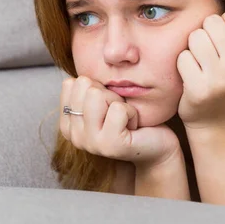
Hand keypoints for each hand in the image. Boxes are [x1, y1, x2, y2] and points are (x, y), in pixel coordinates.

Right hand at [59, 76, 180, 166]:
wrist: (156, 146)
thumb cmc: (129, 119)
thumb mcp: (104, 101)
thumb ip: (87, 90)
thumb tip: (80, 78)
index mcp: (68, 124)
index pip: (70, 84)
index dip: (97, 87)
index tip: (106, 105)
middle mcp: (74, 136)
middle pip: (85, 86)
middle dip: (109, 93)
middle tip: (118, 113)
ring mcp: (91, 142)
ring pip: (98, 95)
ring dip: (119, 102)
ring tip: (124, 118)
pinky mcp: (110, 144)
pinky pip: (118, 109)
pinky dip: (132, 112)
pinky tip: (133, 126)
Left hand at [176, 4, 224, 128]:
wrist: (217, 121)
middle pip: (211, 22)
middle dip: (207, 34)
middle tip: (211, 55)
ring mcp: (221, 80)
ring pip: (195, 37)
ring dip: (194, 47)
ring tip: (202, 63)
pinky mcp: (198, 90)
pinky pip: (183, 57)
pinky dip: (184, 64)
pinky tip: (192, 77)